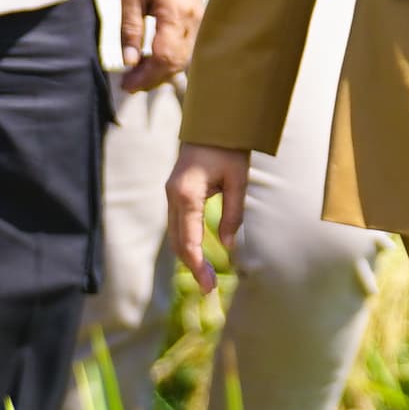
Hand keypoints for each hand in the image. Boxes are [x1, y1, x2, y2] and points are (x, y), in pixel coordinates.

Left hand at [112, 0, 205, 94]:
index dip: (146, 76)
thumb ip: (129, 29)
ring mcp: (200, 22)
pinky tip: (151, 62)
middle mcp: (194, 19)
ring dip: (160, 72)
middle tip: (128, 83)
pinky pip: (187, 50)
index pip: (165, 55)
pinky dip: (169, 61)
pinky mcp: (200, 23)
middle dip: (152, 78)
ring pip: (184, 60)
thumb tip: (129, 62)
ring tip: (136, 74)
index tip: (127, 85)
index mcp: (176, 12)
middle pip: (176, 62)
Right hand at [165, 141, 251, 291]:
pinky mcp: (174, 192)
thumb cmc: (228, 147)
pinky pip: (177, 224)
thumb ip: (232, 213)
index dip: (198, 266)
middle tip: (209, 288)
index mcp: (187, 194)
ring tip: (205, 276)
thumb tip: (227, 246)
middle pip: (178, 241)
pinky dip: (185, 242)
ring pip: (174, 234)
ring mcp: (170, 193)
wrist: (212, 121)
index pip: (189, 240)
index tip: (208, 285)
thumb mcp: (237, 180)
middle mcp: (173, 196)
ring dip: (188, 256)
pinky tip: (198, 254)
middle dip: (192, 266)